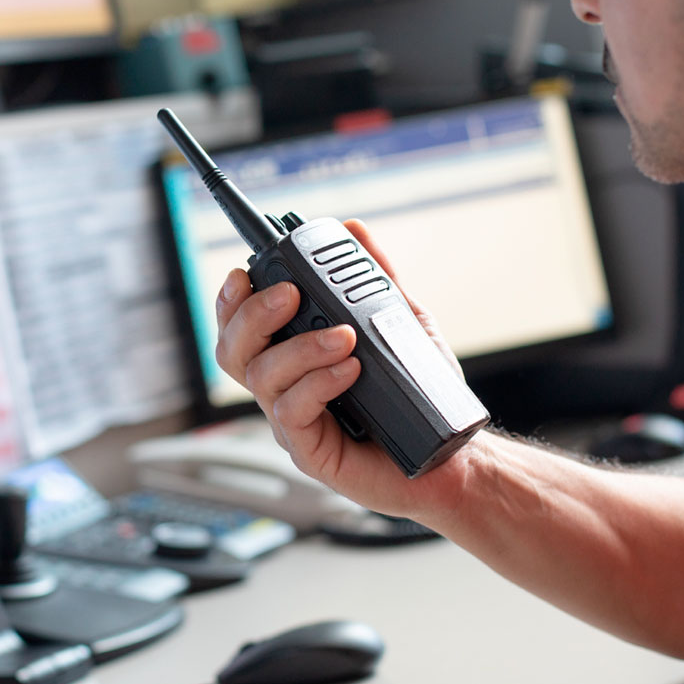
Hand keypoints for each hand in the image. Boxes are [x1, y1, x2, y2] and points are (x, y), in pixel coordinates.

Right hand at [213, 219, 480, 521]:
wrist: (451, 454)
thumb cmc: (418, 394)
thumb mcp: (399, 323)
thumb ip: (374, 279)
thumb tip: (354, 229)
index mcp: (294, 360)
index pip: (241, 328)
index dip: (231, 301)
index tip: (246, 273)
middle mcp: (284, 390)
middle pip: (233, 352)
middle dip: (252, 316)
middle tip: (291, 294)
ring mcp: (293, 424)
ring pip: (261, 379)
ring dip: (299, 347)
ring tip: (344, 336)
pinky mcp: (311, 452)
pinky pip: (292, 412)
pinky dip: (318, 383)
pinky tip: (349, 370)